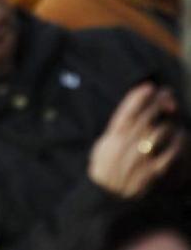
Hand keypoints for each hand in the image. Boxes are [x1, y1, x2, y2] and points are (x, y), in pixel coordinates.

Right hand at [88, 83, 184, 197]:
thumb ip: (116, 129)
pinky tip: (181, 136)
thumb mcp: (103, 144)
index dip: (139, 96)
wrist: (108, 197)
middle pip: (146, 117)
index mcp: (114, 136)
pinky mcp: (153, 172)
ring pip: (160, 132)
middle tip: (167, 96)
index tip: (149, 86)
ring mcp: (141, 158)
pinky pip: (170, 154)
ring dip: (169, 122)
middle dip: (158, 103)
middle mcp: (128, 144)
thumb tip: (130, 113)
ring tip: (173, 117)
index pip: (128, 110)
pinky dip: (177, 143)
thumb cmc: (105, 168)